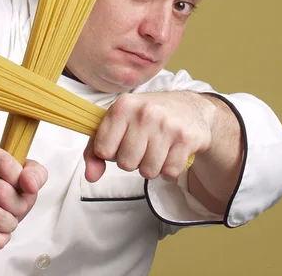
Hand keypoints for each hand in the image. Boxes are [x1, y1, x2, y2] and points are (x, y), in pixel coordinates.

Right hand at [0, 145, 46, 254]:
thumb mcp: (18, 172)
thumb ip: (34, 173)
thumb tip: (30, 184)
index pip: (5, 165)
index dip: (21, 180)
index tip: (23, 187)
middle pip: (1, 193)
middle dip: (19, 206)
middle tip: (18, 209)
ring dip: (9, 225)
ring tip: (9, 222)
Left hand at [83, 91, 214, 181]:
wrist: (190, 107)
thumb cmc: (148, 117)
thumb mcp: (119, 123)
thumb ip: (97, 149)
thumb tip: (90, 176)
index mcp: (123, 105)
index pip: (103, 149)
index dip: (111, 152)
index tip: (121, 142)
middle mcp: (145, 112)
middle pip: (126, 163)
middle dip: (133, 161)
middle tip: (143, 146)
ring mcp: (167, 125)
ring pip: (147, 171)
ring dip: (151, 167)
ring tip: (157, 149)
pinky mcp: (186, 138)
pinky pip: (169, 172)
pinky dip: (169, 169)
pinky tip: (171, 152)